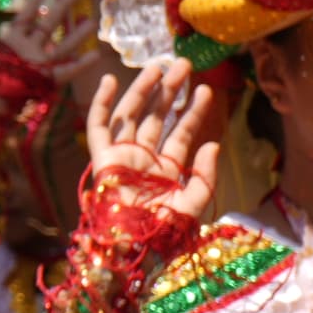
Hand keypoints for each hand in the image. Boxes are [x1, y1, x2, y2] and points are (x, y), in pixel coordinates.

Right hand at [82, 59, 220, 222]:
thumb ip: (205, 175)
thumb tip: (213, 143)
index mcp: (165, 171)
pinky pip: (99, 127)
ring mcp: (122, 157)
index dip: (193, 111)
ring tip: (159, 66)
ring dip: (144, 90)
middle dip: (169, 91)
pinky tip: (111, 80)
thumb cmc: (165, 233)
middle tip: (183, 64)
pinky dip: (102, 104)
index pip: (180, 133)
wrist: (136, 247)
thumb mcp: (195, 203)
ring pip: (132, 115)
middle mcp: (143, 159)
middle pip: (156, 117)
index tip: (206, 90)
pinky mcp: (103, 159)